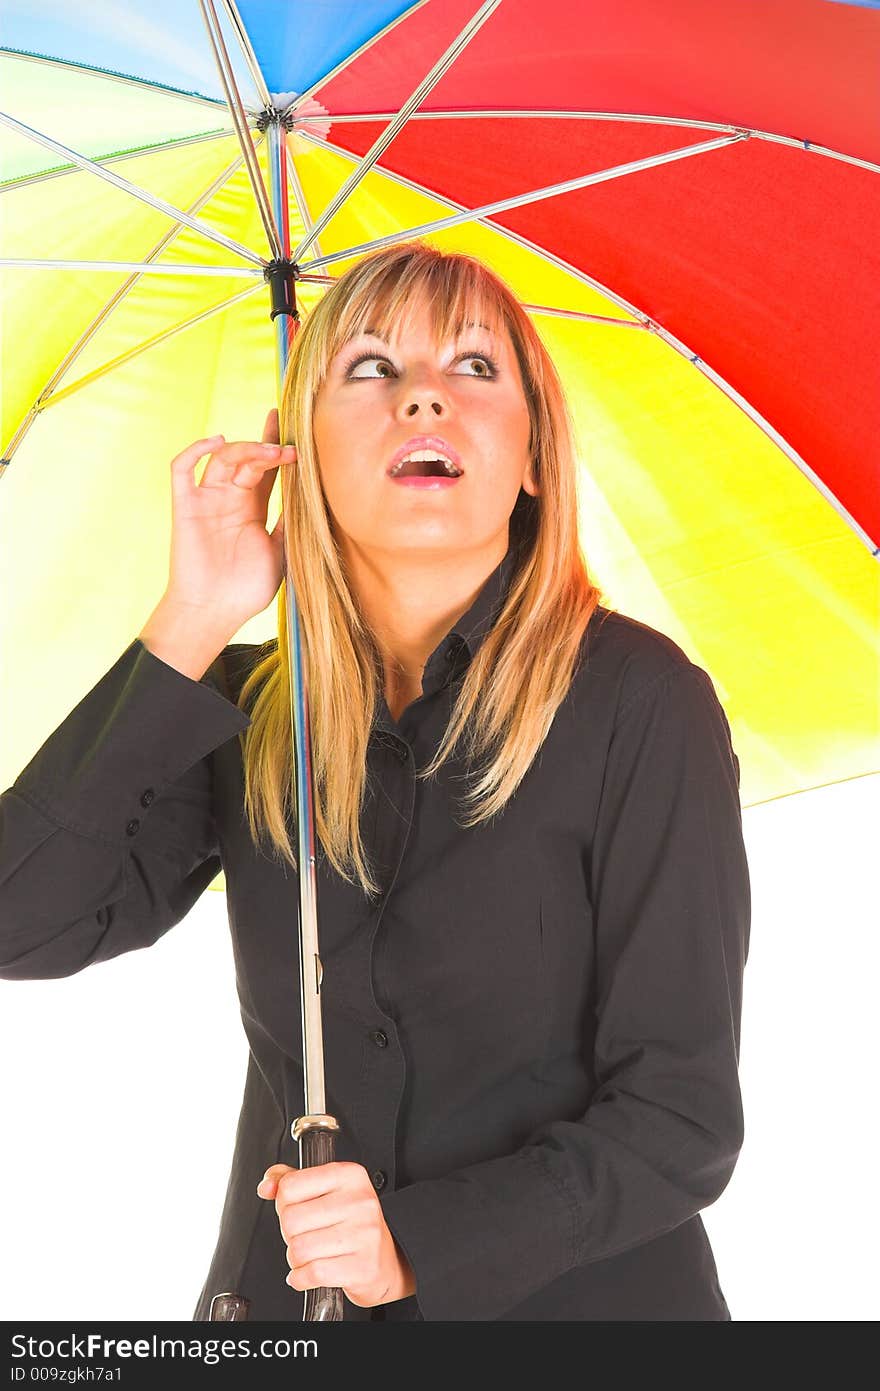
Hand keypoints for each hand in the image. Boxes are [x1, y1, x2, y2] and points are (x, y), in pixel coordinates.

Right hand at [164, 407, 296, 631]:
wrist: (214, 612)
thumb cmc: (246, 589)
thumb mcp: (281, 552)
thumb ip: (291, 523)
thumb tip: (312, 496)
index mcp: (253, 508)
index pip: (266, 467)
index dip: (277, 444)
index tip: (294, 425)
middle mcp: (230, 499)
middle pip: (246, 457)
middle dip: (267, 446)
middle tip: (289, 450)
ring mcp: (207, 500)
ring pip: (222, 458)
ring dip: (246, 449)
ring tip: (269, 453)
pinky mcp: (185, 506)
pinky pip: (183, 469)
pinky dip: (196, 449)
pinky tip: (218, 441)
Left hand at [256, 1161, 416, 1307]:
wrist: (389, 1258)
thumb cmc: (353, 1223)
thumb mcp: (325, 1191)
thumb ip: (290, 1181)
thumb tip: (266, 1186)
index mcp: (349, 1175)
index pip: (290, 1186)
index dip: (284, 1204)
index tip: (298, 1210)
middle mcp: (359, 1201)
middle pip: (290, 1220)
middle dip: (290, 1235)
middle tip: (307, 1235)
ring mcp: (364, 1234)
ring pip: (298, 1249)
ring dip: (296, 1259)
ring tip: (312, 1254)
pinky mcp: (362, 1266)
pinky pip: (312, 1273)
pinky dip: (302, 1278)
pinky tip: (310, 1273)